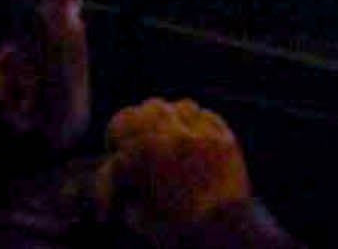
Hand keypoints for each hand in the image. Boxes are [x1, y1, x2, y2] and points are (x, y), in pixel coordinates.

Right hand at [97, 99, 252, 234]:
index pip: (117, 129)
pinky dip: (195, 125)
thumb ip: (123, 181)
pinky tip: (191, 141)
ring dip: (168, 120)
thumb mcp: (134, 210)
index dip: (113, 148)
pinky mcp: (225, 137)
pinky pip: (206, 116)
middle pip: (144, 110)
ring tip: (166, 140)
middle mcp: (171, 136)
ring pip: (178, 106)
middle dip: (136, 127)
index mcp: (142, 153)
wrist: (221, 232)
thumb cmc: (173, 229)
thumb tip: (118, 164)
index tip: (117, 160)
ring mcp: (201, 133)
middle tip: (137, 147)